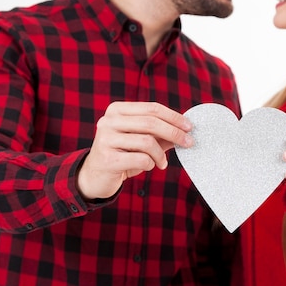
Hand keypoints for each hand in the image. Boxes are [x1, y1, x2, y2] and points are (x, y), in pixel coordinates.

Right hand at [77, 102, 193, 199]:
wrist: (95, 177)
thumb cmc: (122, 155)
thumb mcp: (141, 141)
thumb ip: (160, 133)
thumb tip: (186, 130)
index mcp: (117, 110)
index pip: (152, 108)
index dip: (174, 117)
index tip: (190, 127)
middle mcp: (108, 121)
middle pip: (151, 122)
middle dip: (174, 133)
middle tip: (188, 143)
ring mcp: (105, 139)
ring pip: (147, 142)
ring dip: (160, 154)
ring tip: (162, 162)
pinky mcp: (107, 158)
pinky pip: (141, 159)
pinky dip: (150, 164)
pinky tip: (149, 167)